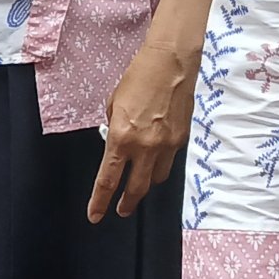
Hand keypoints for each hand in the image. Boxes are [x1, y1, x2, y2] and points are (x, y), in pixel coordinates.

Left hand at [88, 40, 196, 222]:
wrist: (171, 62)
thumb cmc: (138, 79)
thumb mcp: (114, 106)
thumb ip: (114, 131)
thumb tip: (117, 145)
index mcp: (121, 139)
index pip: (108, 181)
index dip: (100, 202)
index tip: (95, 215)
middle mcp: (146, 147)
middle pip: (136, 189)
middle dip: (127, 204)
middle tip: (121, 211)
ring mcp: (168, 144)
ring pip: (157, 178)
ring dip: (147, 183)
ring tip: (139, 184)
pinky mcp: (182, 138)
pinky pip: (170, 161)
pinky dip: (161, 164)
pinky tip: (155, 158)